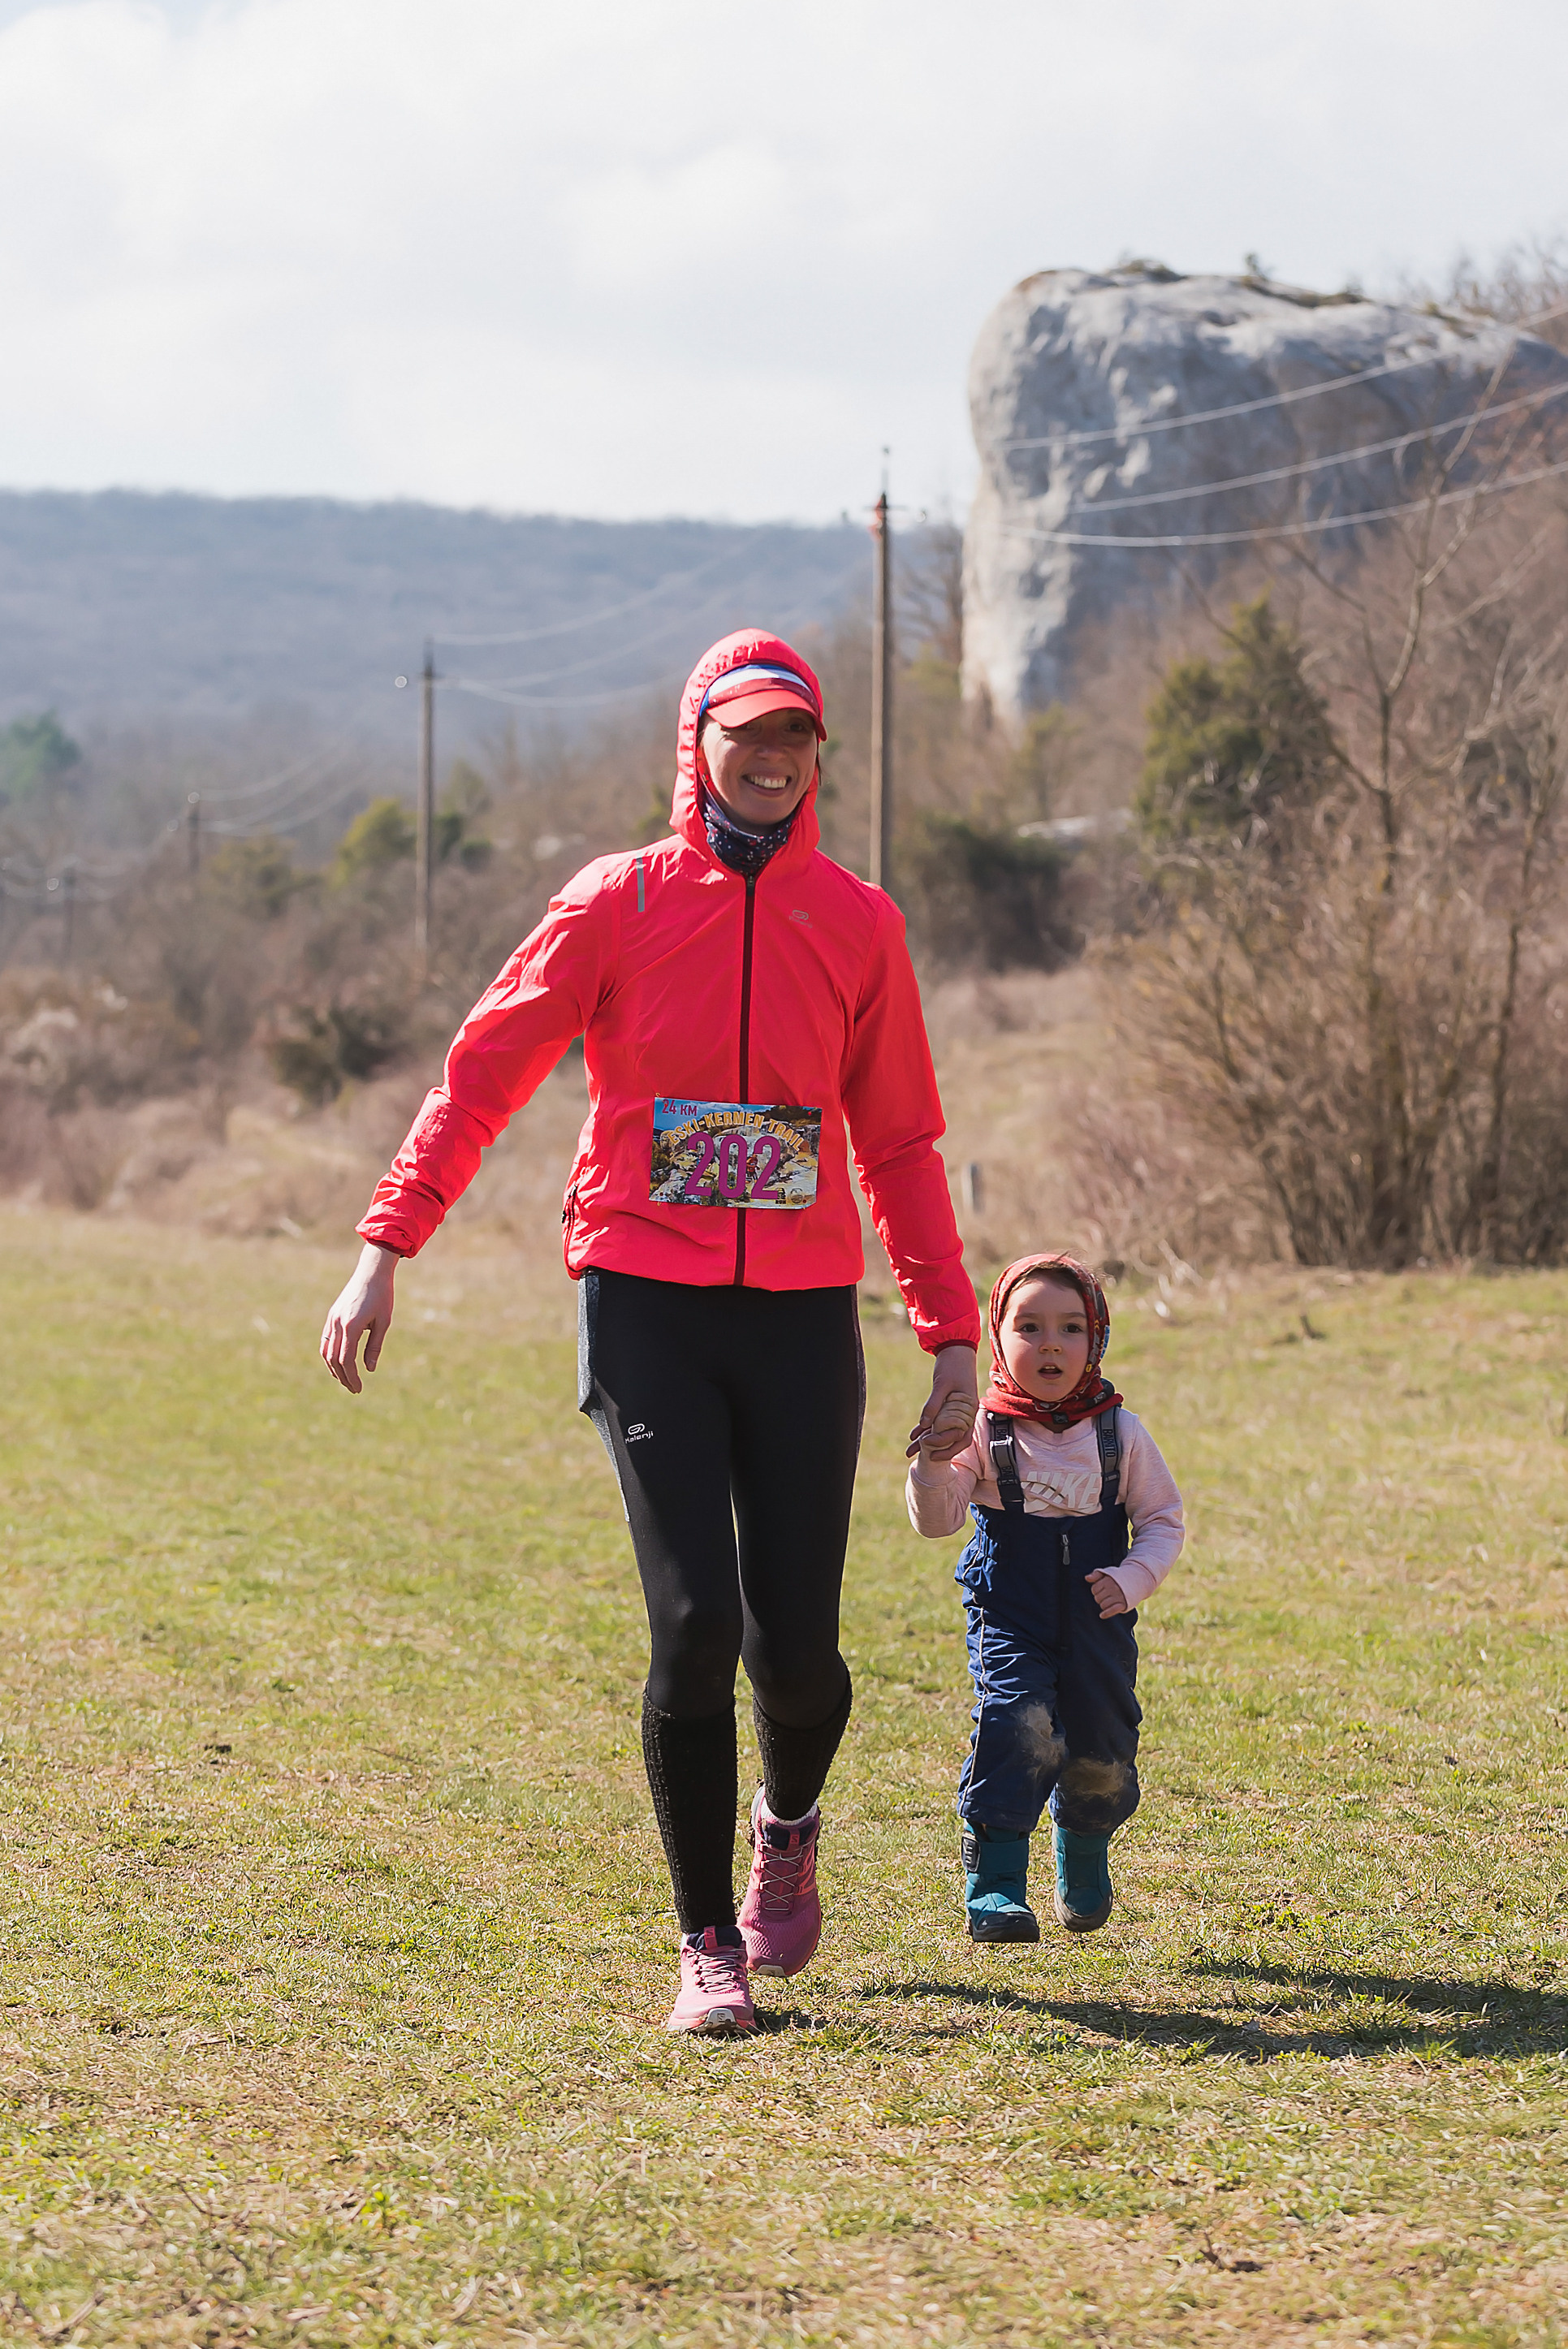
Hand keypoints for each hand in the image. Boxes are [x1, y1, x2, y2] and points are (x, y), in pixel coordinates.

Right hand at [320, 1242, 398, 1393]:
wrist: (371, 1272)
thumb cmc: (382, 1296)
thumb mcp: (383, 1322)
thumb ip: (374, 1346)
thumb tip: (369, 1369)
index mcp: (351, 1325)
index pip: (346, 1359)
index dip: (351, 1376)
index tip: (358, 1388)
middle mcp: (337, 1323)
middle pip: (334, 1358)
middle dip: (342, 1377)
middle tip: (353, 1388)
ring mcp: (332, 1319)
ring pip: (326, 1350)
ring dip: (333, 1368)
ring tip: (345, 1379)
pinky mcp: (332, 1315)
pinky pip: (325, 1340)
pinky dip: (329, 1355)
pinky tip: (337, 1363)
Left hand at [907, 1343, 978, 1461]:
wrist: (955, 1349)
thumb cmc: (952, 1365)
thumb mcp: (942, 1384)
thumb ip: (933, 1405)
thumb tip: (924, 1424)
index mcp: (968, 1411)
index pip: (961, 1437)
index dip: (946, 1447)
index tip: (930, 1450)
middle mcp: (963, 1414)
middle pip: (951, 1438)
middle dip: (935, 1449)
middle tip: (917, 1456)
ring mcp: (955, 1410)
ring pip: (941, 1431)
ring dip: (926, 1440)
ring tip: (909, 1450)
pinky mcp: (946, 1405)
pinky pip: (936, 1420)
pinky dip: (925, 1427)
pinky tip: (913, 1434)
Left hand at [1086, 1569, 1128, 1618]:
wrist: (1137, 1580)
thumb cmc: (1119, 1577)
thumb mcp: (1108, 1572)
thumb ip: (1096, 1574)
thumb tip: (1087, 1578)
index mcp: (1108, 1580)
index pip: (1094, 1589)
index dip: (1096, 1590)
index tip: (1101, 1589)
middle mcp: (1113, 1588)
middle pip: (1098, 1598)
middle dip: (1099, 1597)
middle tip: (1106, 1595)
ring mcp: (1119, 1596)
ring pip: (1103, 1605)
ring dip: (1104, 1604)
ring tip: (1108, 1601)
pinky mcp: (1124, 1604)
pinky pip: (1112, 1610)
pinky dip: (1106, 1614)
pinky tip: (1102, 1615)